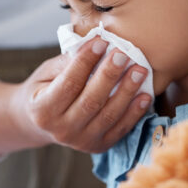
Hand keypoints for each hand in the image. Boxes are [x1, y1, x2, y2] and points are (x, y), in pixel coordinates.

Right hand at [11, 36, 151, 152]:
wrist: (42, 123)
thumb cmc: (44, 89)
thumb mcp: (46, 73)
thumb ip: (66, 63)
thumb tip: (93, 46)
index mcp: (42, 110)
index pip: (68, 83)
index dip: (85, 61)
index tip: (101, 42)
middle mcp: (61, 130)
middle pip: (91, 101)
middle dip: (109, 75)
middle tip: (124, 54)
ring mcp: (81, 141)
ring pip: (108, 115)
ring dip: (127, 92)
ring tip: (139, 70)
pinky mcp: (99, 146)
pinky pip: (120, 129)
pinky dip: (135, 112)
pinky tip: (145, 95)